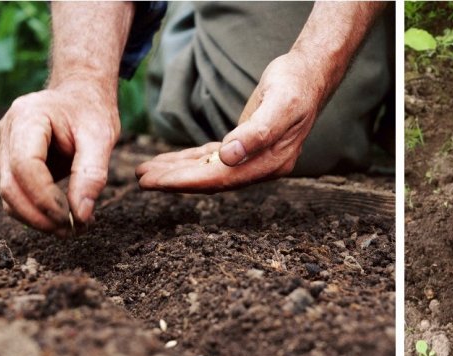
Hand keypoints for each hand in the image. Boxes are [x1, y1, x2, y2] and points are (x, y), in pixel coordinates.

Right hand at [0, 81, 119, 236]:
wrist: (80, 96)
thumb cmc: (91, 111)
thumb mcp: (101, 137)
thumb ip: (92, 174)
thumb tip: (82, 215)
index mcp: (28, 118)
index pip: (25, 166)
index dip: (46, 197)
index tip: (73, 218)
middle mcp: (8, 133)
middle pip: (10, 185)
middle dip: (40, 215)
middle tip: (73, 232)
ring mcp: (5, 149)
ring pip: (9, 196)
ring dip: (38, 219)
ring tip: (72, 229)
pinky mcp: (11, 164)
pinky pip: (17, 195)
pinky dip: (37, 212)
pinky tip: (64, 218)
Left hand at [136, 52, 324, 192]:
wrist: (310, 76)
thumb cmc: (295, 86)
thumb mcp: (279, 105)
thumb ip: (256, 133)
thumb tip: (228, 157)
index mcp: (270, 162)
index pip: (222, 178)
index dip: (187, 181)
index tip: (157, 182)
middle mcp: (262, 167)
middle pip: (212, 179)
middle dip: (176, 180)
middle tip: (142, 179)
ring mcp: (254, 159)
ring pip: (209, 171)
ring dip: (179, 171)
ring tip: (147, 171)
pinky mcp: (246, 146)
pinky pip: (213, 159)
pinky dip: (191, 160)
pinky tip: (171, 161)